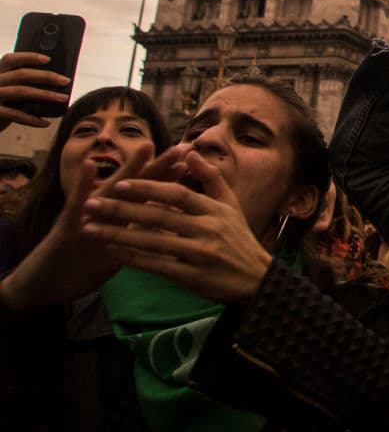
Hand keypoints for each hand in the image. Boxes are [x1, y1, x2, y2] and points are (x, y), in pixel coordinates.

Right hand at [0, 52, 71, 129]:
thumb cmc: (3, 106)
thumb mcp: (9, 91)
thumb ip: (22, 85)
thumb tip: (55, 81)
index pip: (10, 59)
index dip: (28, 57)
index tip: (48, 59)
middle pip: (21, 74)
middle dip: (46, 76)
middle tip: (65, 80)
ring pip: (21, 91)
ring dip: (45, 95)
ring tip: (63, 98)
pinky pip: (16, 114)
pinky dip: (32, 119)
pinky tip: (46, 123)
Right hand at [0, 144, 190, 310]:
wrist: (45, 283)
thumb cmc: (84, 265)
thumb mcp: (118, 247)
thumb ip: (138, 232)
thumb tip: (164, 221)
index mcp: (121, 217)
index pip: (151, 195)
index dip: (172, 178)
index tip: (195, 159)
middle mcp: (106, 209)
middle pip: (138, 186)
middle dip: (161, 167)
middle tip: (183, 146)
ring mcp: (86, 214)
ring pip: (112, 189)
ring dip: (129, 168)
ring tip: (148, 146)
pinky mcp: (65, 225)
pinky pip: (75, 205)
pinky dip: (82, 185)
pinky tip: (90, 166)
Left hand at [81, 151, 272, 302]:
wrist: (256, 278)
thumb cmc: (239, 239)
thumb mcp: (231, 205)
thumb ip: (211, 177)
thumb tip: (190, 153)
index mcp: (214, 210)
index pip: (177, 194)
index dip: (148, 188)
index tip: (119, 183)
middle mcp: (207, 229)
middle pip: (159, 216)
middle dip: (122, 210)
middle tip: (91, 204)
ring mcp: (200, 254)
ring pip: (153, 242)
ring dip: (118, 235)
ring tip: (89, 229)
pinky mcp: (193, 277)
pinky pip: (158, 266)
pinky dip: (133, 259)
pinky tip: (111, 253)